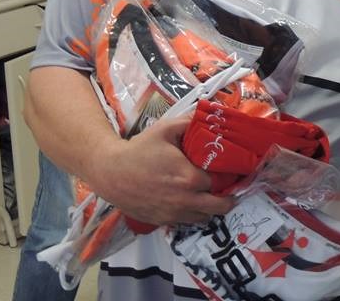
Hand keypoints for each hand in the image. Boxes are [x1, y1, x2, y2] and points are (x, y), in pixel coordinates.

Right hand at [89, 115, 234, 225]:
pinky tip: (191, 202)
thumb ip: (189, 123)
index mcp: (189, 178)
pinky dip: (193, 215)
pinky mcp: (161, 221)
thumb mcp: (165, 129)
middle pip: (218, 207)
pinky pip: (186, 222)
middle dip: (227, 199)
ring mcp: (172, 214)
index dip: (226, 177)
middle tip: (228, 190)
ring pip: (203, 218)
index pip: (220, 182)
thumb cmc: (139, 150)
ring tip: (210, 196)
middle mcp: (184, 200)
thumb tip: (207, 116)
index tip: (230, 172)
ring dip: (210, 209)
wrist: (109, 173)